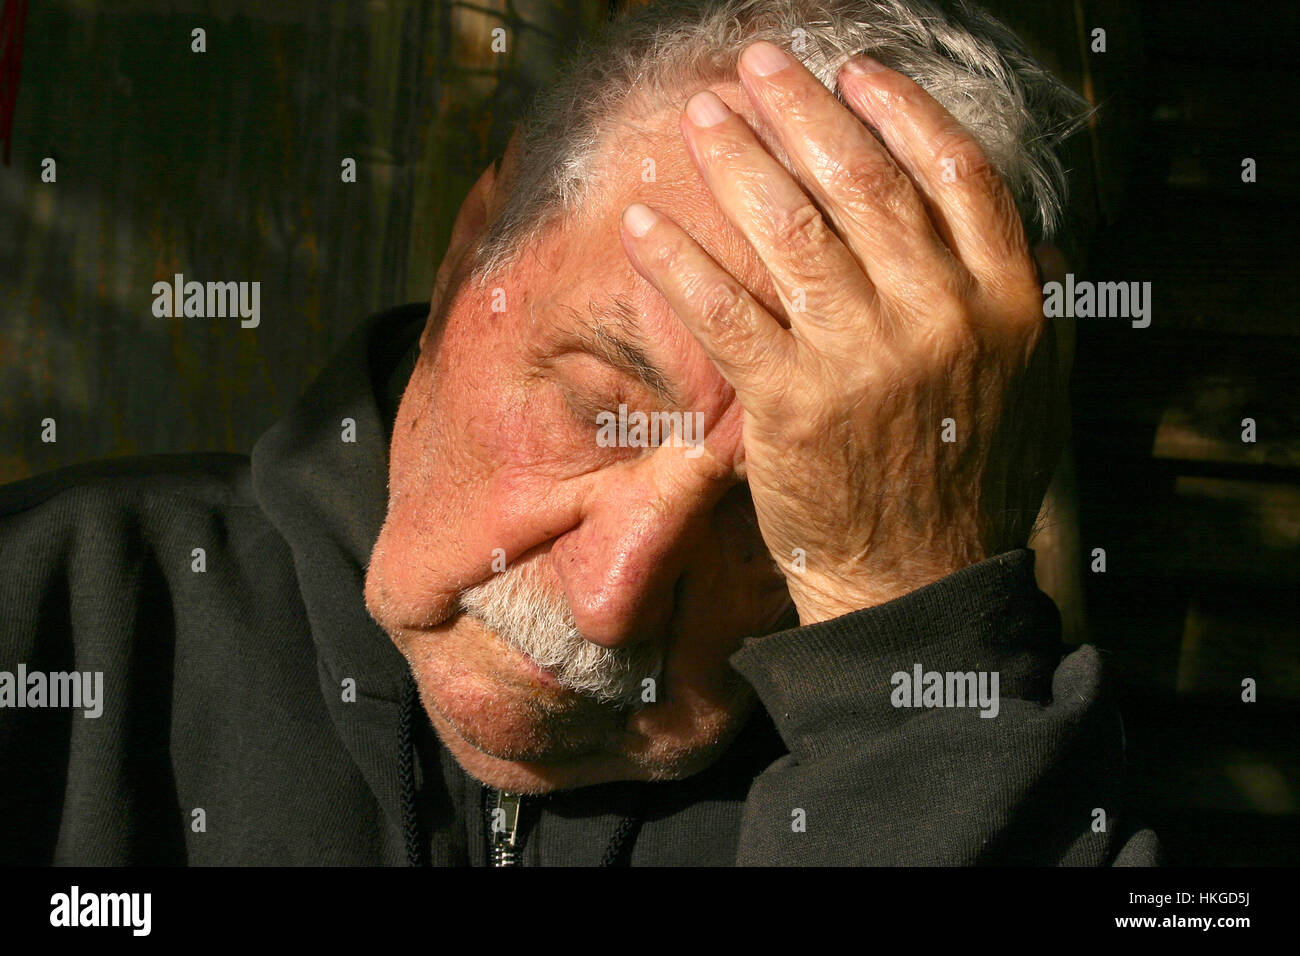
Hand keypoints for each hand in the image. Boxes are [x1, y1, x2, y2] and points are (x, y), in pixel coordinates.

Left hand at [618, 42, 1063, 624]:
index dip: (903, 112)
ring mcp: (864, 358)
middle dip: (802, 112)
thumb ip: (1020, 301)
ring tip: (703, 118)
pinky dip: (680, 261)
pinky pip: (725, 312)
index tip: (856, 73)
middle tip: (758, 67)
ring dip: (739, 163)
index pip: (957, 176)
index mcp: (1007, 303)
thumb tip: (1014, 228)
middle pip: (864, 184)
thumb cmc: (968, 483)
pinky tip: (644, 221)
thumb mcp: (1030, 386)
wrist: (919, 583)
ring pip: (792, 232)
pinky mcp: (792, 404)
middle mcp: (941, 317)